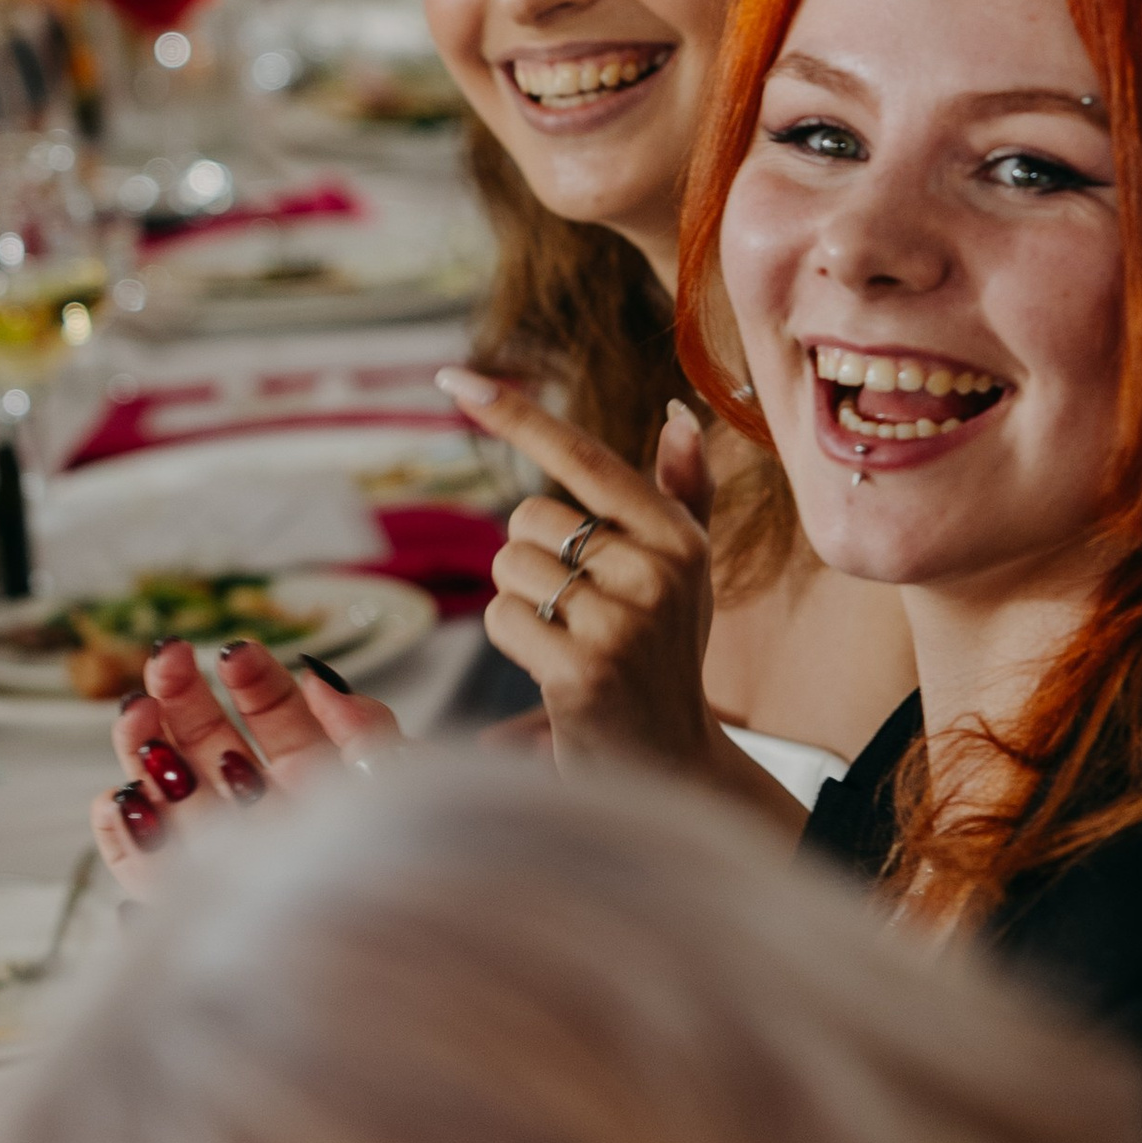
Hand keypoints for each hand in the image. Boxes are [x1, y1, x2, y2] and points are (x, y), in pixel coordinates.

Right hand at [87, 637, 400, 892]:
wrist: (415, 976)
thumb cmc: (427, 875)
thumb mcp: (407, 793)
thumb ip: (366, 732)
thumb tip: (316, 675)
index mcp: (322, 781)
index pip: (276, 718)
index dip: (253, 682)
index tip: (233, 652)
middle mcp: (270, 817)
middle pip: (212, 747)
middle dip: (185, 700)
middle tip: (165, 661)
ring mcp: (229, 863)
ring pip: (173, 797)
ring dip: (147, 753)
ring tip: (135, 715)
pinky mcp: (196, 914)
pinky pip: (146, 875)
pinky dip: (124, 840)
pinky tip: (115, 800)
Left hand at [436, 367, 735, 783]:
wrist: (672, 764)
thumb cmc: (667, 658)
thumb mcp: (686, 573)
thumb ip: (682, 493)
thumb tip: (678, 414)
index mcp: (677, 535)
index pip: (583, 456)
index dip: (516, 414)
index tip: (455, 378)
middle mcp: (657, 570)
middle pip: (527, 518)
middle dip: (534, 560)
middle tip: (579, 611)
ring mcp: (622, 622)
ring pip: (509, 568)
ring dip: (524, 604)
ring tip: (571, 642)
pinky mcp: (582, 670)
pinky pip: (502, 618)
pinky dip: (516, 641)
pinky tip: (555, 670)